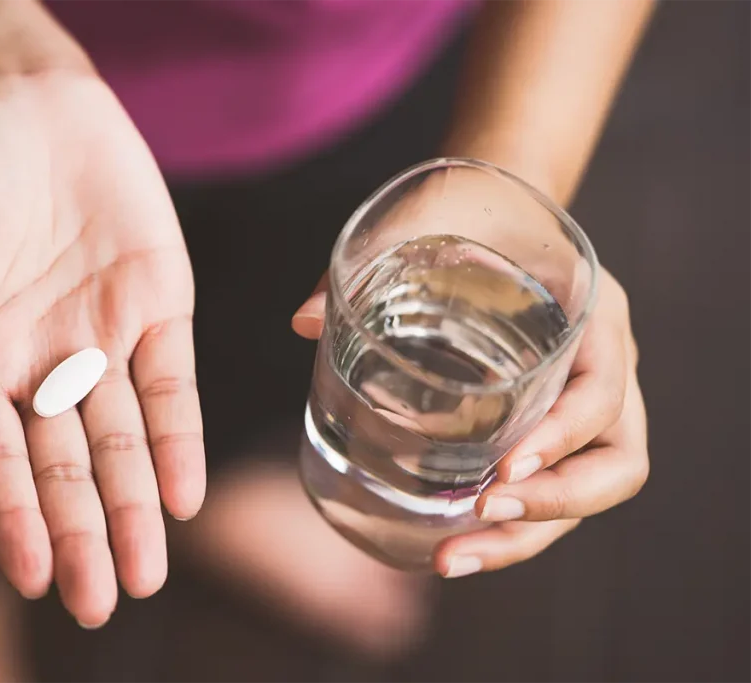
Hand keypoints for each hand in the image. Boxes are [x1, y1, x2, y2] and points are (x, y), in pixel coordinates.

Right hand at [0, 71, 204, 626]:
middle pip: (65, 466)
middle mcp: (40, 365)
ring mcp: (103, 341)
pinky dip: (179, 438)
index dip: (14, 515)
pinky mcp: (159, 311)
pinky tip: (184, 495)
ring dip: (135, 506)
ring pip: (123, 441)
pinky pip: (172, 386)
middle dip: (83, 533)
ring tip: (147, 574)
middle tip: (102, 602)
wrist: (29, 101)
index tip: (34, 575)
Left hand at [291, 174, 647, 576]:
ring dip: (524, 537)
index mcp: (594, 313)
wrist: (494, 216)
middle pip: (612, 466)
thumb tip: (303, 322)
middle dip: (548, 507)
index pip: (603, 392)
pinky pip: (549, 489)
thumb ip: (370, 259)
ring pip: (586, 492)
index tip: (502, 469)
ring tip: (449, 558)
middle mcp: (603, 367)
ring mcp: (581, 404)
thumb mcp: (426, 218)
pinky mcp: (551, 427)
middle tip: (476, 519)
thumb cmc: (466, 213)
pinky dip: (509, 527)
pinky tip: (448, 543)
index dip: (562, 438)